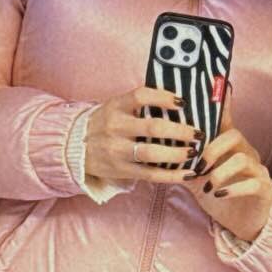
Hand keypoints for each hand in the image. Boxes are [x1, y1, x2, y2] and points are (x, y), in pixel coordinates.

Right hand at [84, 87, 200, 187]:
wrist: (73, 147)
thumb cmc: (103, 124)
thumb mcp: (114, 107)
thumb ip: (138, 104)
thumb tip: (176, 100)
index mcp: (116, 107)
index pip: (141, 96)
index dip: (163, 97)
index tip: (182, 103)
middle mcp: (116, 127)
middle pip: (153, 127)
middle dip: (180, 131)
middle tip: (198, 133)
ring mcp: (117, 150)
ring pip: (152, 153)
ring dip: (177, 153)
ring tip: (193, 152)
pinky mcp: (120, 170)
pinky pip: (150, 174)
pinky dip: (170, 175)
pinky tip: (186, 174)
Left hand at [187, 97, 271, 244]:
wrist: (239, 223)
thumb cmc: (217, 195)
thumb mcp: (197, 176)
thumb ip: (185, 160)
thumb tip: (160, 145)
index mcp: (229, 146)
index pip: (225, 121)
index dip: (222, 105)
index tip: (218, 87)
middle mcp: (247, 152)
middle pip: (233, 135)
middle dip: (212, 149)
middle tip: (197, 166)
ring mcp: (259, 170)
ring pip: (242, 158)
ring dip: (219, 172)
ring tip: (207, 185)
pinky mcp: (265, 189)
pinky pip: (253, 183)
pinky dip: (233, 188)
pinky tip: (218, 194)